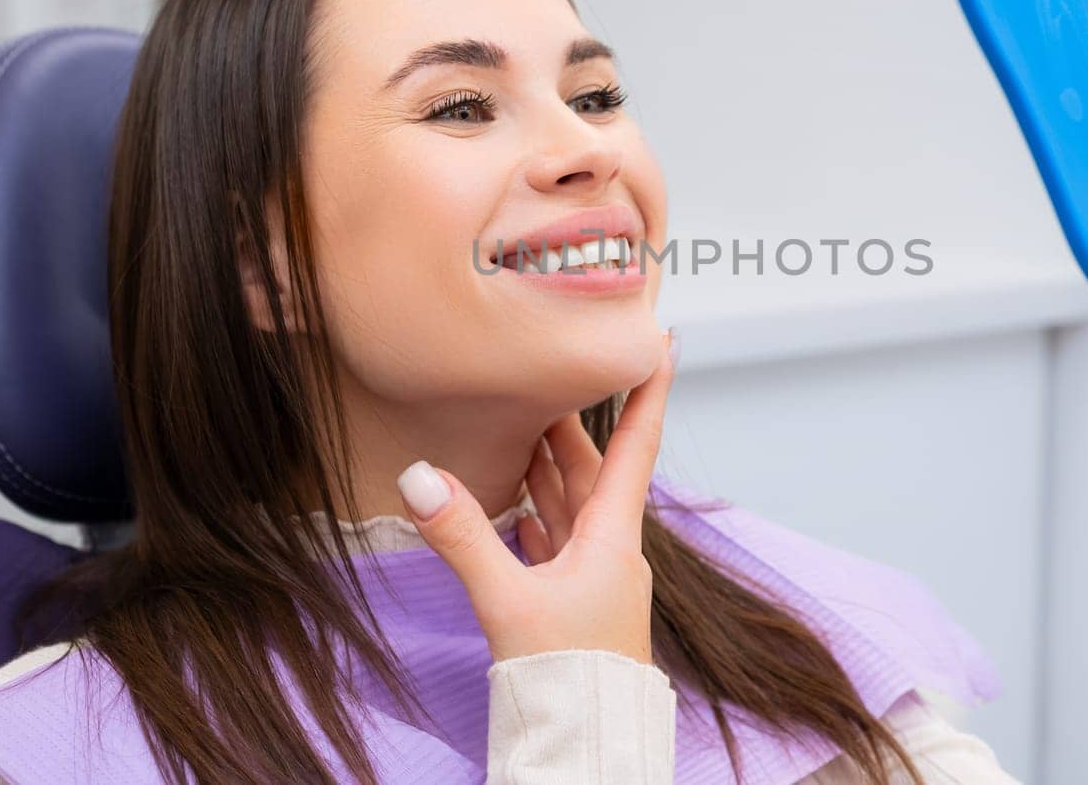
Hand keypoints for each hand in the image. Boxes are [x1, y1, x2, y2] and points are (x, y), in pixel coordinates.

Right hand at [397, 329, 676, 663]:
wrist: (585, 748)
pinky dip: (538, 515)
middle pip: (593, 470)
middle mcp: (611, 551)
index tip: (666, 343)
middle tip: (556, 373)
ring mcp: (594, 580)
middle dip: (573, 423)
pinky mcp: (572, 606)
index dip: (650, 391)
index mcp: (613, 537)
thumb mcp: (508, 602)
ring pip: (573, 506)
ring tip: (526, 424)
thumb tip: (420, 476)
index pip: (636, 446)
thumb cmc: (566, 678)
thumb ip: (464, 537)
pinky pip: (557, 542)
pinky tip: (520, 506)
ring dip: (550, 467)